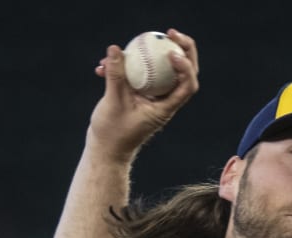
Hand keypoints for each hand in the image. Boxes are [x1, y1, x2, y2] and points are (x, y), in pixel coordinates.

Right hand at [88, 28, 199, 159]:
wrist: (106, 150)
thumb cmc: (113, 134)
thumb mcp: (113, 103)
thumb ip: (116, 76)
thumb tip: (115, 49)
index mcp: (165, 108)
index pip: (187, 86)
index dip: (186, 67)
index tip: (172, 53)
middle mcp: (163, 101)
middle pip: (182, 72)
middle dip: (181, 50)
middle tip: (170, 33)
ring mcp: (152, 97)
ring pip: (160, 70)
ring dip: (153, 53)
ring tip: (144, 37)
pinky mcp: (138, 94)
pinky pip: (138, 74)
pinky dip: (125, 66)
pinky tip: (104, 63)